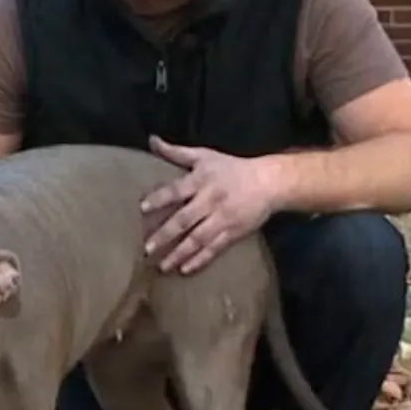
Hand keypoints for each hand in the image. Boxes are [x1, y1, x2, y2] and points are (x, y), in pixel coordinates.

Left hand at [140, 135, 281, 273]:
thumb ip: (176, 152)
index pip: (177, 190)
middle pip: (185, 219)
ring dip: (179, 253)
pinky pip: (214, 249)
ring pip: (198, 239)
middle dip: (165, 235)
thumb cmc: (231, 168)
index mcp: (201, 180)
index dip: (160, 198)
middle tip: (147, 249)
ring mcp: (223, 219)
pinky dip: (199, 260)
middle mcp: (211, 200)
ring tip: (162, 266)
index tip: (142, 208)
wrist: (268, 182)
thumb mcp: (204, 156)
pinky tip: (184, 269)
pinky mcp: (233, 233)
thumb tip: (151, 140)